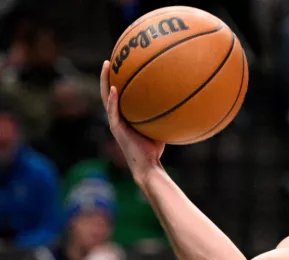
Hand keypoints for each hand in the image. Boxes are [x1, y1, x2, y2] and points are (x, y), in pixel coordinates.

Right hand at [100, 61, 164, 181]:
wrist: (148, 166)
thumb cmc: (155, 149)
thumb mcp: (160, 127)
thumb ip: (163, 114)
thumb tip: (179, 101)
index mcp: (124, 116)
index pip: (118, 94)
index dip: (117, 80)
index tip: (120, 65)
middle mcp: (117, 117)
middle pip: (108, 92)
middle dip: (108, 76)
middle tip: (109, 60)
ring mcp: (115, 122)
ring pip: (106, 97)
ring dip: (106, 81)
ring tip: (107, 66)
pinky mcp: (116, 129)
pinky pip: (113, 111)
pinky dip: (113, 100)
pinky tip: (114, 89)